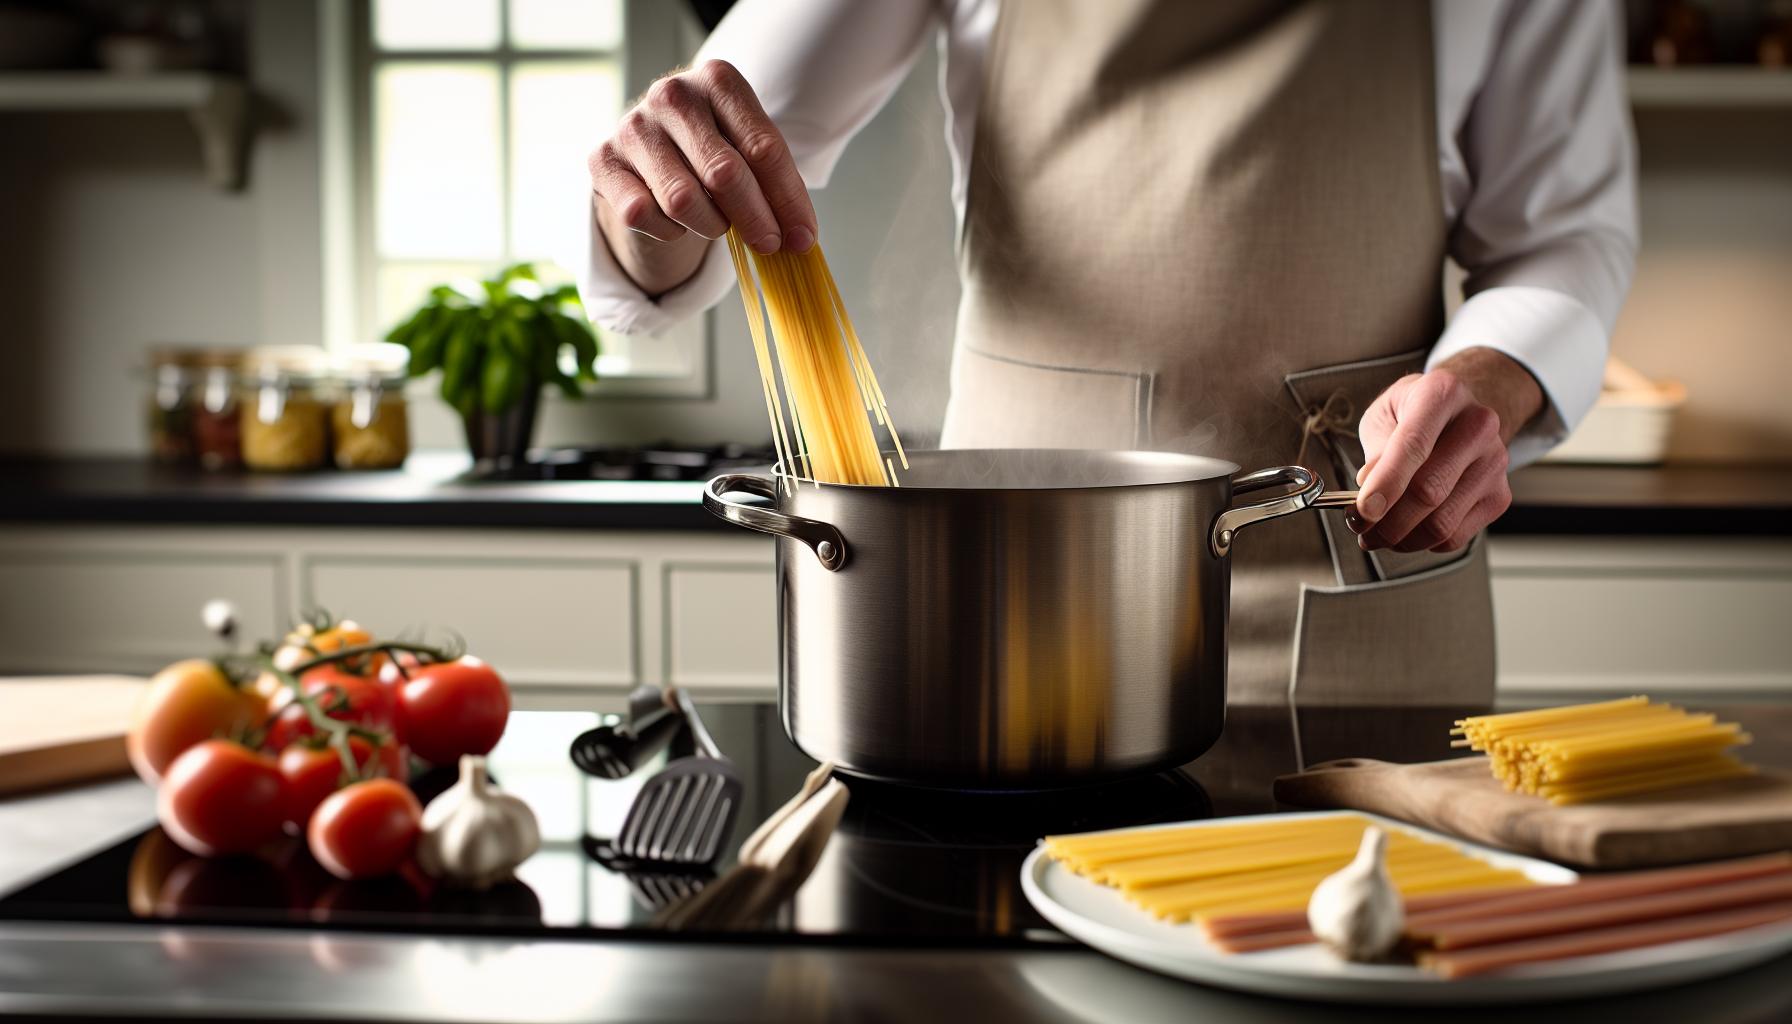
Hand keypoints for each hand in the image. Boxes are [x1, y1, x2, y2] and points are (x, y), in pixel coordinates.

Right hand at [587, 59, 816, 295]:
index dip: (787, 200)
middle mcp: (672, 95)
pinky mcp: (602, 160)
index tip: (802, 237)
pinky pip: (643, 214)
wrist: (653, 150)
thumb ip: (778, 188)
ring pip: (683, 200)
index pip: (763, 148)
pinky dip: (668, 230)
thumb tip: (801, 239)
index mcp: (718, 80)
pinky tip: (676, 219)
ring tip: (717, 221)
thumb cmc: (712, 149)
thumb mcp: (751, 153)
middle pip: (725, 173)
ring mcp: (632, 125)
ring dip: (709, 224)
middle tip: (768, 243)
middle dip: (755, 219)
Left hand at [1353, 348, 1543, 552]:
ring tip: (1376, 535)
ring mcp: (1494, 462)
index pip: (1413, 446)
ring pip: (1442, 521)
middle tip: (1359, 527)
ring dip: (1401, 538)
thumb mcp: (1384, 414)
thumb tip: (1370, 488)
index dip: (1385, 484)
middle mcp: (1478, 425)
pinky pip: (1456, 535)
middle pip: (1430, 491)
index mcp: (1442, 394)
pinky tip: (1406, 532)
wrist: (1458, 413)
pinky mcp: (1499, 495)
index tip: (1362, 512)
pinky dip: (1423, 543)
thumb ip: (1377, 449)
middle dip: (1386, 521)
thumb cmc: (1412, 412)